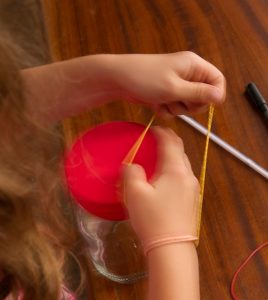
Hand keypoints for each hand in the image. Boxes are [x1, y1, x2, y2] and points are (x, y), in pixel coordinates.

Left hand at [112, 51, 225, 115]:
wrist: (118, 80)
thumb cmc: (145, 79)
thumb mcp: (174, 88)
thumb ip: (198, 93)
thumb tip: (220, 97)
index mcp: (194, 65)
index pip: (217, 80)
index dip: (214, 95)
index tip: (204, 105)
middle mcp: (188, 73)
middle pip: (204, 96)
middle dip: (191, 104)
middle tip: (177, 101)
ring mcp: (177, 84)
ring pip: (188, 104)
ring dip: (177, 108)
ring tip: (163, 101)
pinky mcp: (166, 93)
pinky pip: (175, 107)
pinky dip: (167, 109)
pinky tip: (156, 105)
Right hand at [120, 127, 199, 242]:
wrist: (172, 248)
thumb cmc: (152, 218)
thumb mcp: (134, 193)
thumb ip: (132, 172)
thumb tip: (133, 166)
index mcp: (175, 170)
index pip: (171, 142)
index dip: (161, 132)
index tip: (152, 129)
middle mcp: (188, 175)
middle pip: (180, 150)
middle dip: (168, 141)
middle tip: (154, 140)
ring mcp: (192, 188)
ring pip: (183, 164)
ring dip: (172, 156)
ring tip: (158, 157)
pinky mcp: (192, 199)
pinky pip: (183, 176)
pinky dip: (174, 169)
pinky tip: (164, 178)